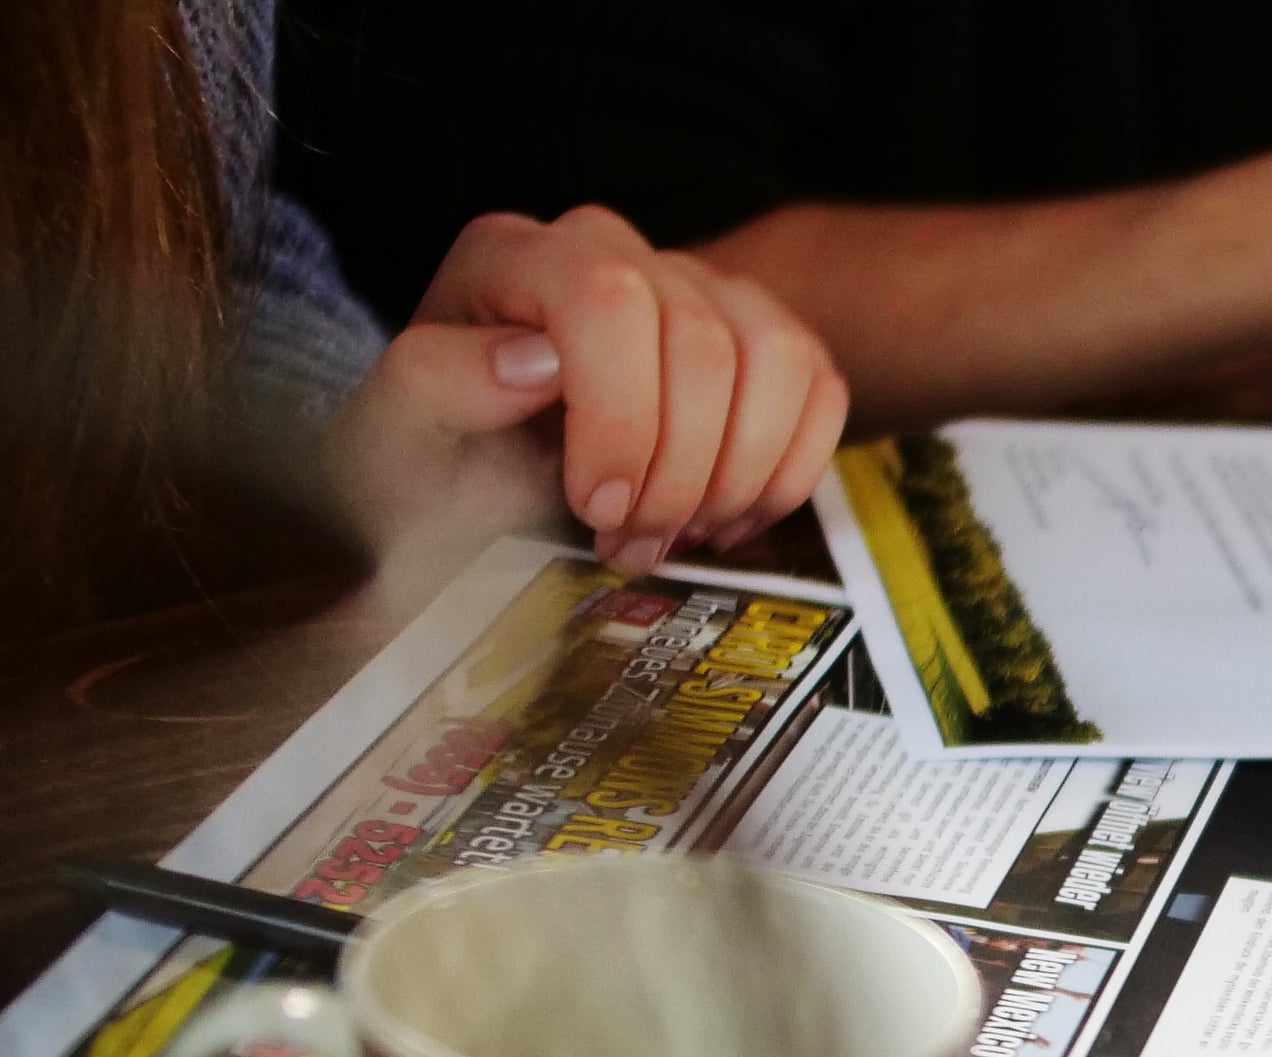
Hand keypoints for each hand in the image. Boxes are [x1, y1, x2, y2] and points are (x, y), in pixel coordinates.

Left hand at [327, 208, 846, 571]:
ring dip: (737, 475)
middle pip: (701, 341)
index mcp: (515, 256)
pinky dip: (786, 470)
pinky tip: (726, 512)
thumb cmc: (440, 459)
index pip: (606, 298)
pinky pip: (819, 386)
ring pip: (775, 359)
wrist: (479, 477)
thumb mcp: (398, 436)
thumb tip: (531, 361)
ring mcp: (698, 285)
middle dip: (677, 469)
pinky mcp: (758, 335)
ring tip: (676, 529)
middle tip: (628, 539)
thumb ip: (437, 384)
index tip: (595, 503)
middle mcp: (612, 248)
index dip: (622, 414)